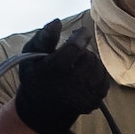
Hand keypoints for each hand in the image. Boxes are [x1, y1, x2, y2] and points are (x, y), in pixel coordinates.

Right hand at [14, 19, 109, 133]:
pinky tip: (84, 76)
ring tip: (78, 67)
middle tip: (74, 56)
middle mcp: (71, 85)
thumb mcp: (30, 56)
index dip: (80, 36)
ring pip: (98, 66)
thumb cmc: (36, 78)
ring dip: (90, 62)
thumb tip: (57, 22)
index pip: (75, 47)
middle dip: (83, 52)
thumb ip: (44, 37)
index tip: (80, 33)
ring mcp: (84, 95)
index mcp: (54, 71)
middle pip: (88, 57)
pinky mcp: (94, 101)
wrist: (42, 111)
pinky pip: (104, 79)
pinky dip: (97, 74)